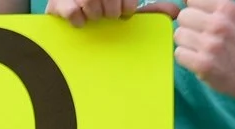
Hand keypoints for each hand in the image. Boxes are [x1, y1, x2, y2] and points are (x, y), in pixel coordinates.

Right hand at [46, 0, 177, 27]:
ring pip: (93, 11)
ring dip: (94, 17)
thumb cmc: (101, 3)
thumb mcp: (126, 3)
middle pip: (112, 10)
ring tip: (92, 14)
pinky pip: (74, 15)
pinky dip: (78, 20)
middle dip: (110, 13)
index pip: (129, 5)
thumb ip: (151, 9)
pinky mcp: (58, 3)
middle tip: (104, 11)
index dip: (126, 9)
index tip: (119, 7)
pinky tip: (79, 18)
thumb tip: (175, 13)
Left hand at [172, 0, 234, 101]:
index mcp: (229, 8)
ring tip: (203, 49)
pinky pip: (178, 53)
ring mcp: (210, 44)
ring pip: (178, 34)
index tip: (202, 20)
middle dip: (189, 26)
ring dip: (187, 43)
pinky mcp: (202, 64)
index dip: (195, 10)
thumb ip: (212, 8)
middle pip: (183, 16)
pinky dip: (186, 58)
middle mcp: (220, 23)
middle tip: (203, 37)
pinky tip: (201, 60)